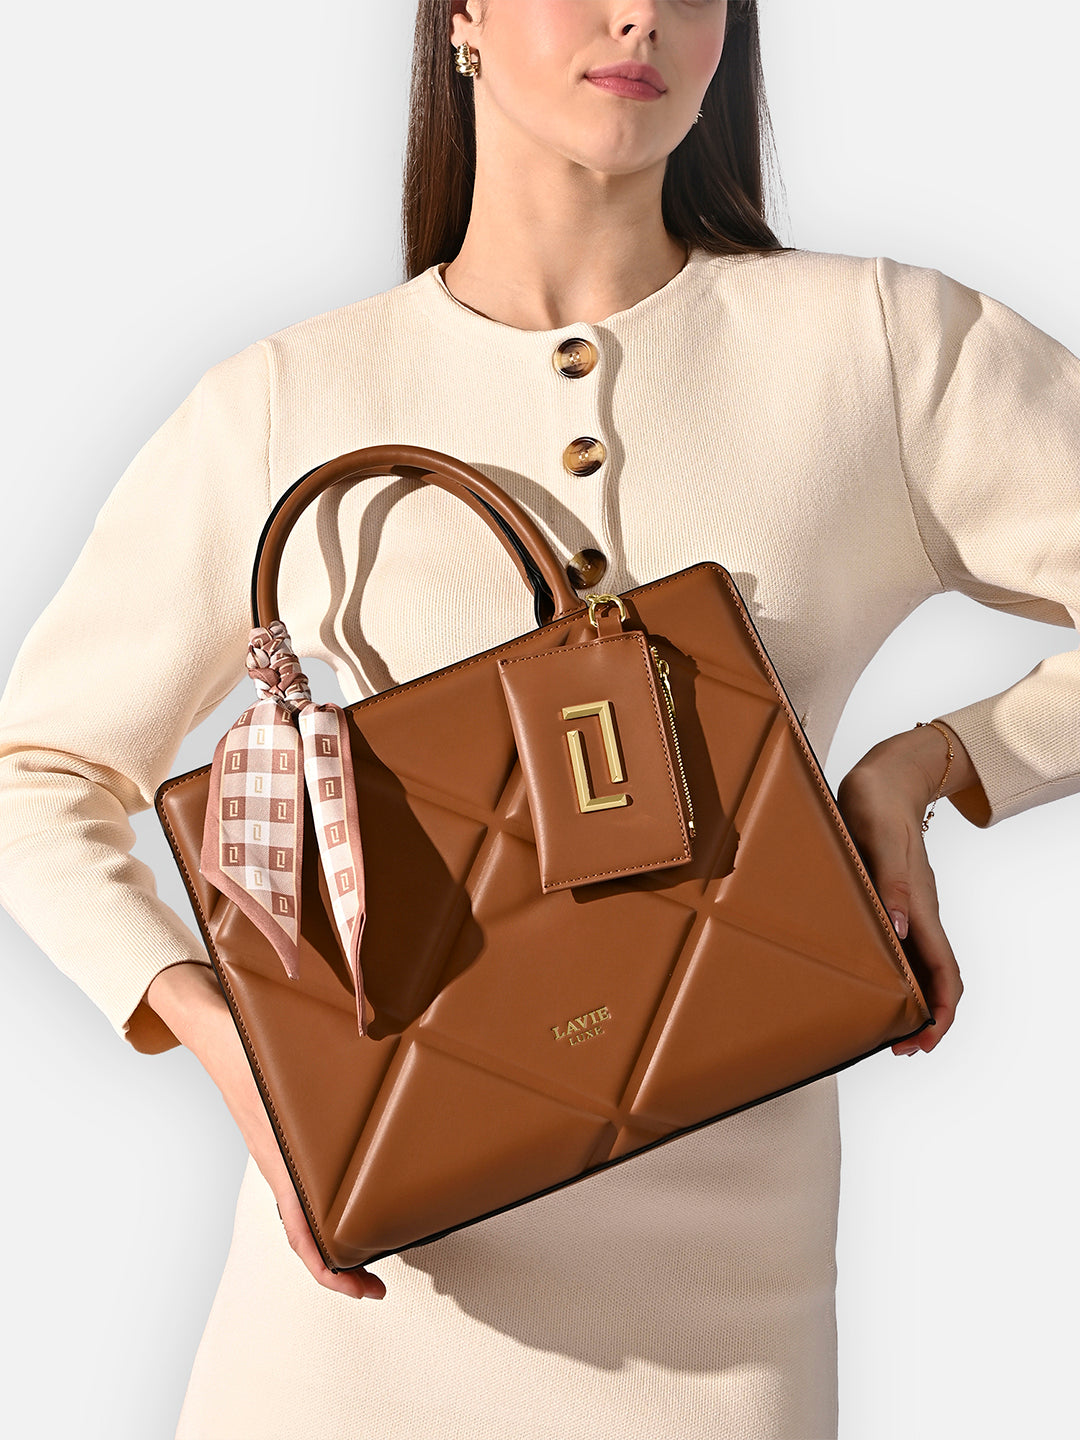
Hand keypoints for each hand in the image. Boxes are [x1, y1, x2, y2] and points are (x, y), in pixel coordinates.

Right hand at [145, 961, 385, 1300]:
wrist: (212, 1024)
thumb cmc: (246, 1042)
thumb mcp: (280, 1069)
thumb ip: (313, 1077)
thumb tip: (368, 1047)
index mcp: (280, 1158)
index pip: (303, 1234)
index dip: (331, 1271)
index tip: (363, 1288)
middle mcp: (278, 1163)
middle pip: (306, 1235)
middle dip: (340, 1268)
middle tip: (376, 1284)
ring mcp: (276, 1154)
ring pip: (303, 1213)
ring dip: (333, 1238)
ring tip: (372, 1247)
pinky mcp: (279, 1138)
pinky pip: (300, 1185)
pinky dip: (323, 1203)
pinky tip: (349, 1192)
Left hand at [835, 723, 970, 1057]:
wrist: (884, 776)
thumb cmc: (878, 805)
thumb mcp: (877, 842)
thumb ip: (888, 886)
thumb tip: (897, 932)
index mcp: (921, 907)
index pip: (945, 973)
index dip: (941, 1013)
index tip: (922, 1041)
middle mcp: (920, 913)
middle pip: (939, 978)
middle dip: (928, 1019)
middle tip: (900, 1049)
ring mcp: (909, 907)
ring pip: (923, 966)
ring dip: (915, 1000)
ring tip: (890, 1028)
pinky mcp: (894, 898)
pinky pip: (905, 947)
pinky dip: (899, 974)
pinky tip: (877, 981)